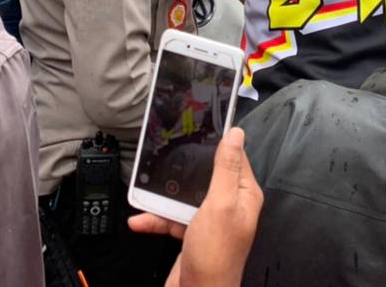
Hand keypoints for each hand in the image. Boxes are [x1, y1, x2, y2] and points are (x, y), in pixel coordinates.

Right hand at [128, 128, 263, 286]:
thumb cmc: (216, 258)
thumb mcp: (220, 204)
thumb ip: (225, 168)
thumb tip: (235, 134)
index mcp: (244, 195)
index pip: (234, 157)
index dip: (219, 142)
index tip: (201, 127)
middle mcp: (229, 206)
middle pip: (204, 175)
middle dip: (183, 171)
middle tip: (166, 161)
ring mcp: (210, 220)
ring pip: (184, 196)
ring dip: (163, 198)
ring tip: (146, 194)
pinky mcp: (191, 234)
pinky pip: (171, 217)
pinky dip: (156, 218)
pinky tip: (141, 219)